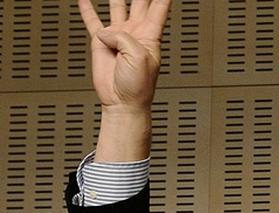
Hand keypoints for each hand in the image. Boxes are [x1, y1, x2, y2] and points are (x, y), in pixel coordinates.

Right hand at [81, 0, 171, 160]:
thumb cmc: (137, 86)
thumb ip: (123, 38)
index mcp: (150, 36)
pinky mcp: (101, 42)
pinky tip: (86, 0)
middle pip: (139, 3)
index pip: (159, 9)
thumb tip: (105, 33)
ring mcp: (118, 36)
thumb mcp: (138, 57)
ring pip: (116, 7)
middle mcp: (134, 33)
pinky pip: (93, 21)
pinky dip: (88, 10)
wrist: (121, 101)